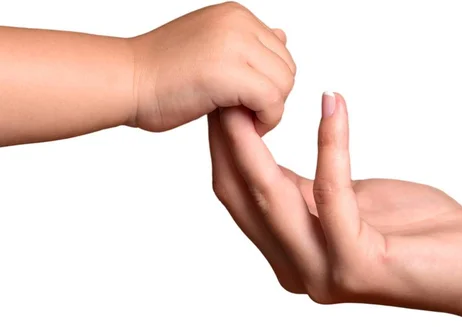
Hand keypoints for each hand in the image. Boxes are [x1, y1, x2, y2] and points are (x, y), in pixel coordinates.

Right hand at [130, 1, 295, 133]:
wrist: (125, 81)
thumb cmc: (161, 72)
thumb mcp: (212, 46)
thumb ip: (247, 43)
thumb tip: (283, 36)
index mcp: (235, 15)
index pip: (280, 53)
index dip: (270, 84)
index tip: (248, 101)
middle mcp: (238, 23)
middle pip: (287, 68)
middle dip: (274, 97)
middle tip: (249, 114)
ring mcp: (234, 44)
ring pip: (284, 85)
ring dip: (270, 111)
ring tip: (245, 120)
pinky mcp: (229, 73)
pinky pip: (272, 102)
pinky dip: (266, 121)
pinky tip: (245, 126)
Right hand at [208, 92, 461, 311]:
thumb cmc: (414, 232)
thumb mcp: (345, 203)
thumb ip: (303, 190)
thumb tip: (266, 153)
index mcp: (288, 255)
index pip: (238, 196)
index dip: (224, 146)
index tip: (224, 99)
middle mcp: (296, 270)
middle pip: (243, 196)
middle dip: (229, 138)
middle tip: (228, 86)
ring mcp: (323, 273)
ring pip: (272, 195)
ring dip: (257, 139)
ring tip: (257, 90)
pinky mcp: (357, 264)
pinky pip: (333, 192)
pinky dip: (331, 142)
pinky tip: (333, 104)